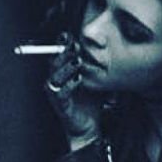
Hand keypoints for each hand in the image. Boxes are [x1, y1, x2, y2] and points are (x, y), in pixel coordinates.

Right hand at [45, 33, 101, 149]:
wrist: (89, 126)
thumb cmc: (91, 101)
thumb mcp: (96, 80)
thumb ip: (97, 66)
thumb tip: (107, 47)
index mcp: (62, 72)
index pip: (57, 54)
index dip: (61, 44)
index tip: (69, 35)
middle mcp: (55, 81)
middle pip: (53, 62)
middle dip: (64, 53)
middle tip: (75, 46)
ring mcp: (55, 93)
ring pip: (54, 76)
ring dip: (66, 67)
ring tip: (78, 61)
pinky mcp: (60, 105)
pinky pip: (60, 92)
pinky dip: (69, 85)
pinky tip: (78, 79)